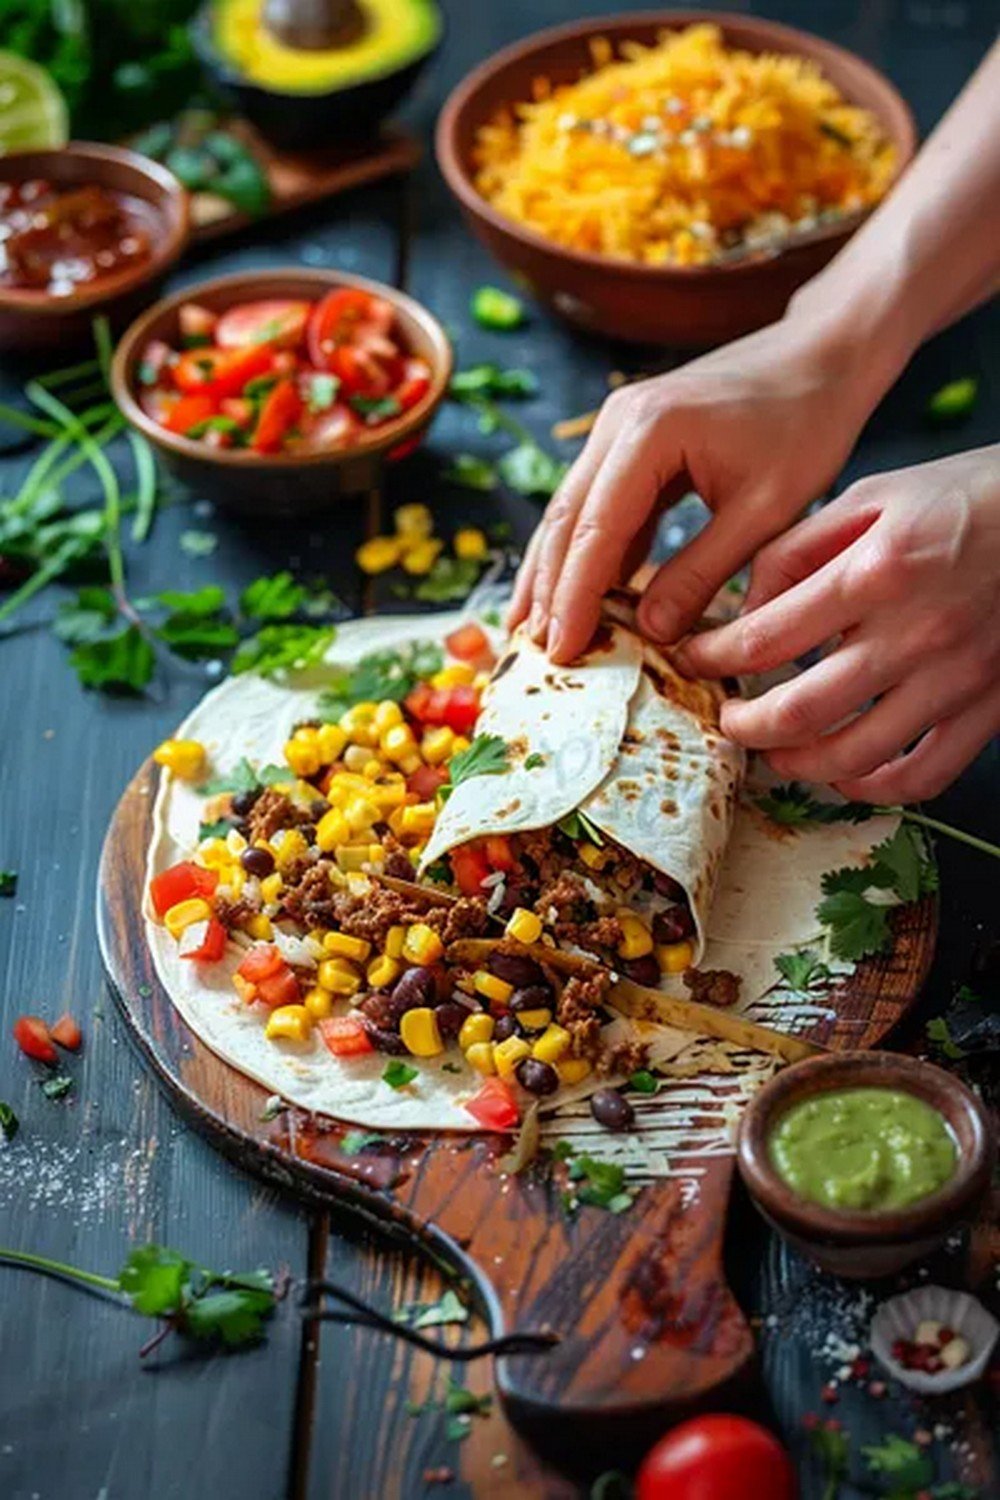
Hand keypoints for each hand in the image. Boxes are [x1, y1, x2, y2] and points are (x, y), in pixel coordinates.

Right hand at [507, 311, 885, 663]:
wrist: (822, 355)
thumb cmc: (806, 426)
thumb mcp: (764, 511)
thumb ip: (703, 572)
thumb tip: (651, 631)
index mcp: (649, 432)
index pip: (595, 531)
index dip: (574, 598)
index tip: (561, 652)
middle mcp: (616, 422)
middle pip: (564, 520)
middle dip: (548, 592)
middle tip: (536, 654)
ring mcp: (616, 426)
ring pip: (570, 512)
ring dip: (554, 573)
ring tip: (535, 632)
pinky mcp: (628, 438)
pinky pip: (596, 503)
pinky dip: (586, 551)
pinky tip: (579, 594)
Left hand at [677, 447, 999, 802]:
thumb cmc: (963, 496)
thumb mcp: (871, 496)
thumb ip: (797, 550)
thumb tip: (745, 609)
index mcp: (875, 572)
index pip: (765, 638)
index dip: (714, 659)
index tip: (694, 661)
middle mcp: (913, 633)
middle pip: (800, 711)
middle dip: (744, 726)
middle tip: (727, 720)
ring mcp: (954, 678)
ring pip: (854, 756)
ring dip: (797, 764)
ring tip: (774, 751)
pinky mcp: (989, 707)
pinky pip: (923, 775)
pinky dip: (873, 787)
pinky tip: (845, 773)